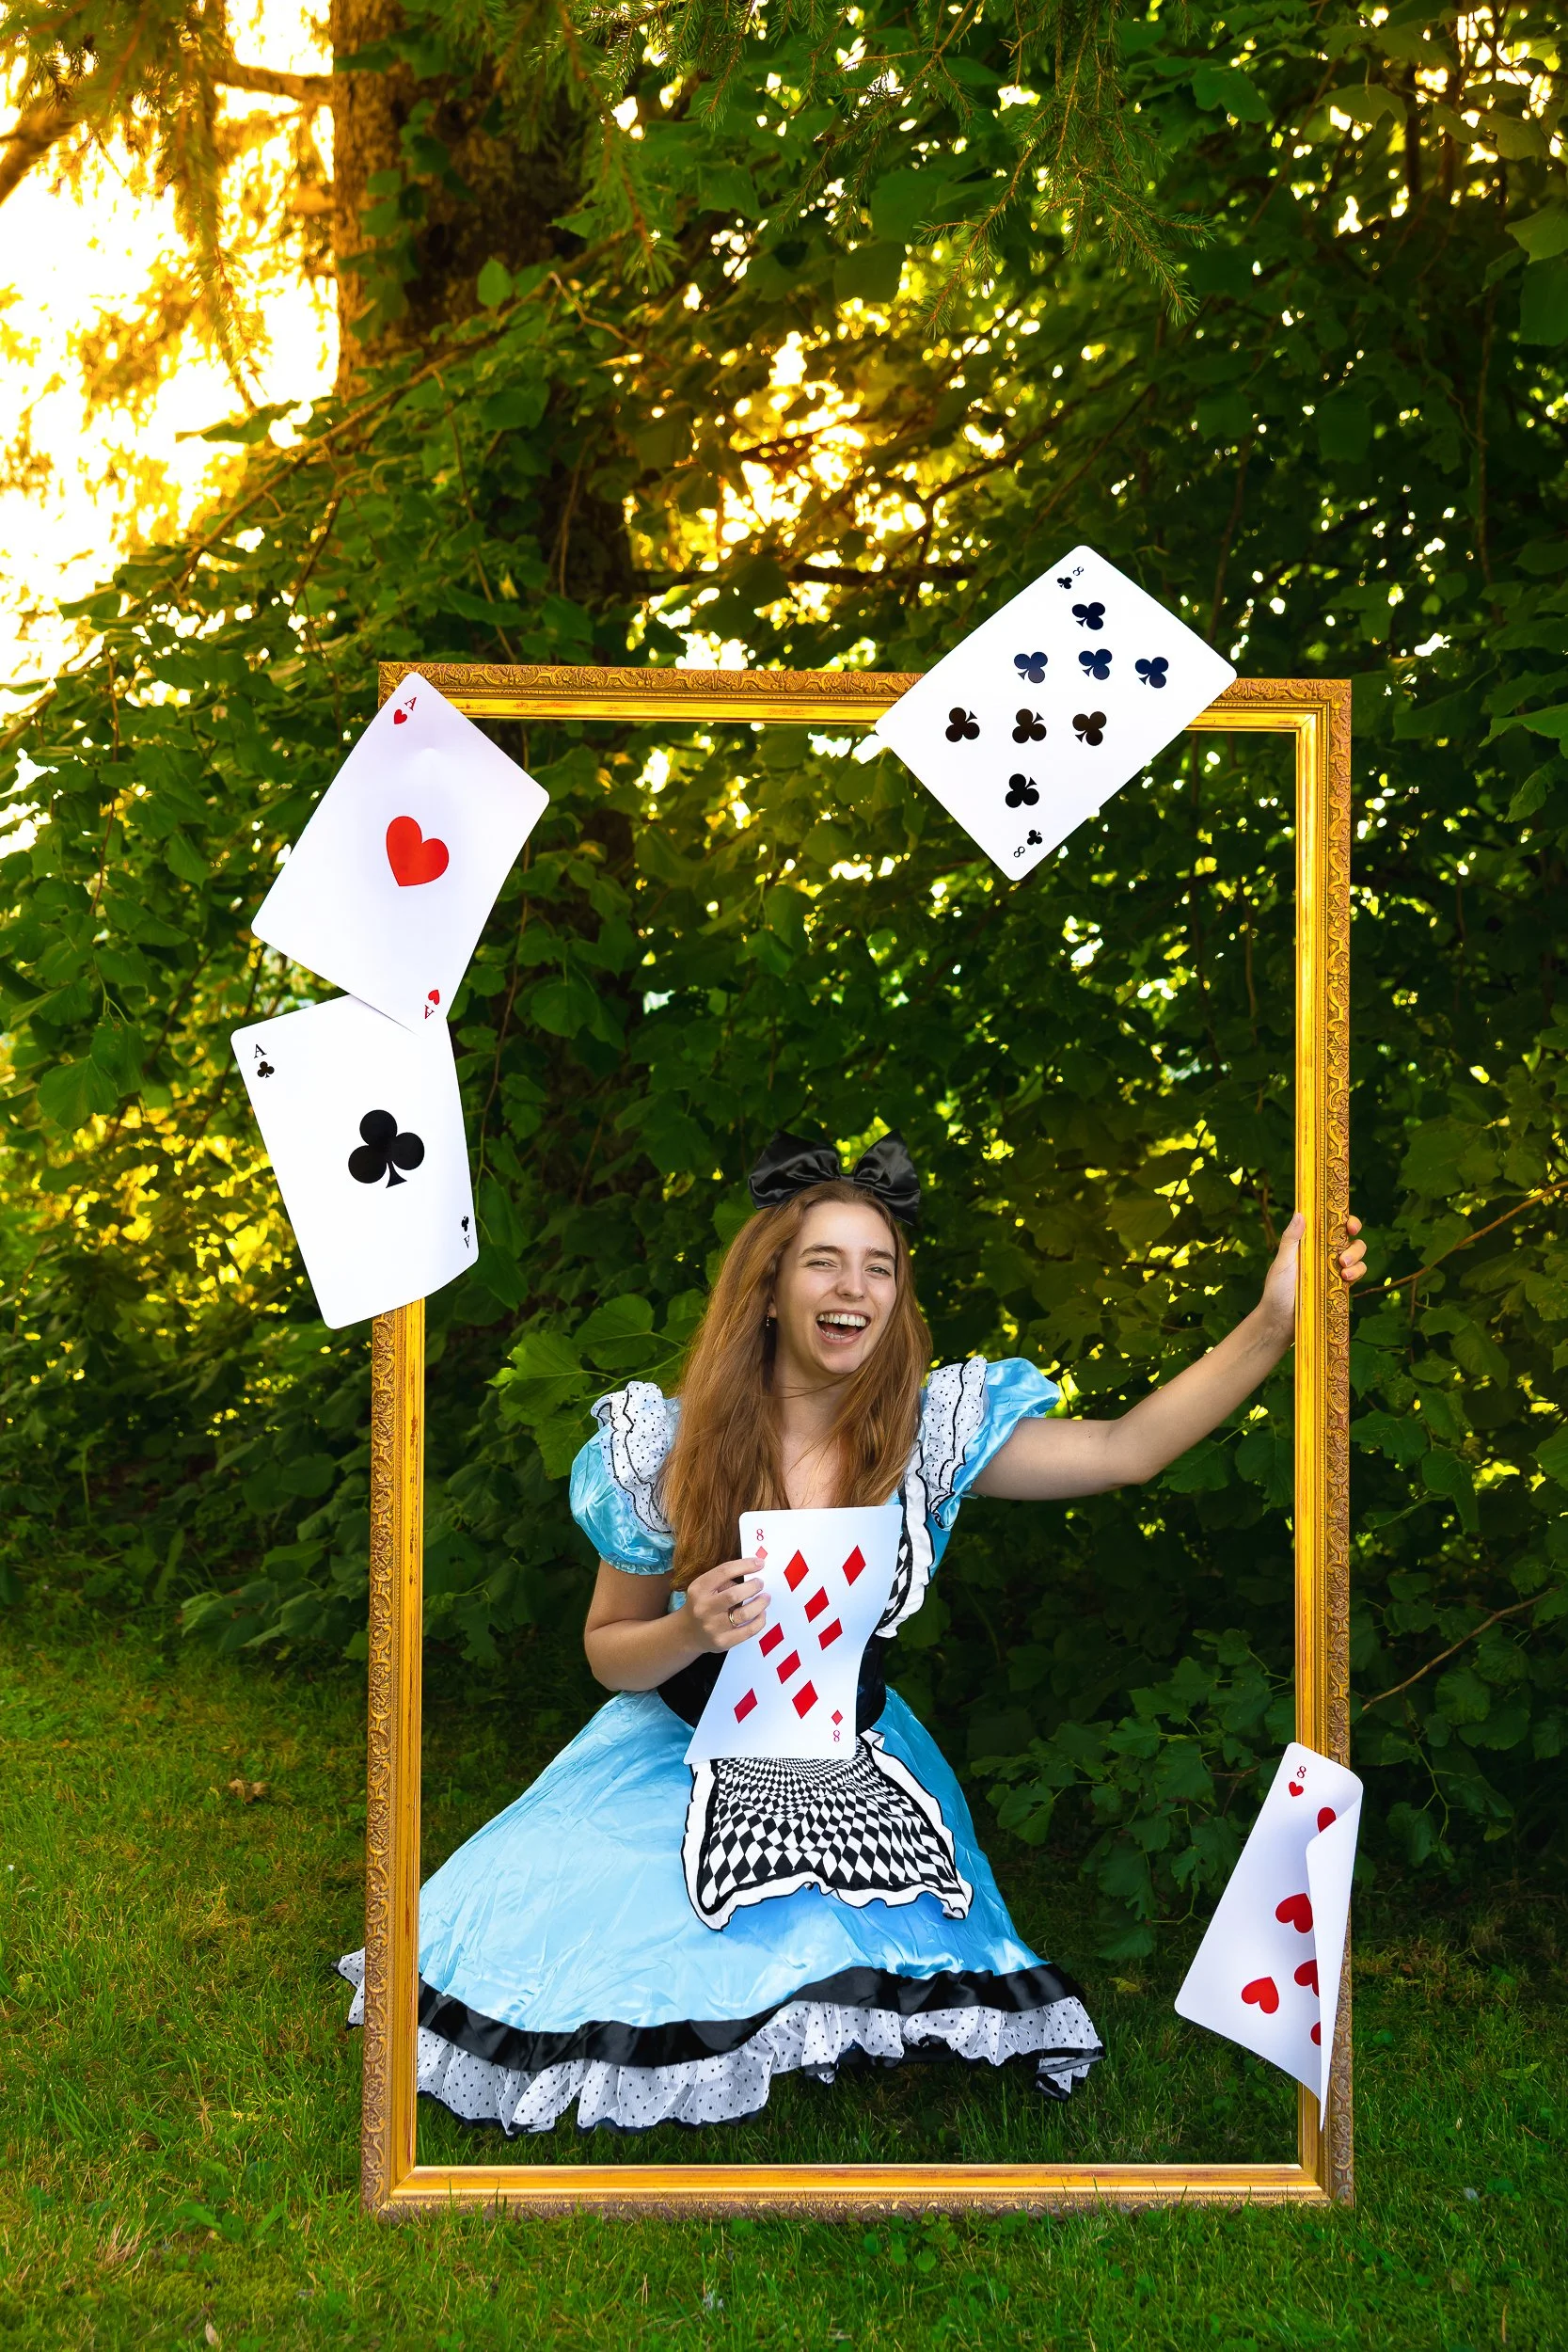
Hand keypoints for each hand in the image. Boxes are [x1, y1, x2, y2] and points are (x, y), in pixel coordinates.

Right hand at [683, 1557, 769, 1653]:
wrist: (687, 1632)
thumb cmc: (702, 1603)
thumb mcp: (705, 1587)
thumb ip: (724, 1580)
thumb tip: (753, 1571)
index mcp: (699, 1589)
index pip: (724, 1572)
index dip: (745, 1565)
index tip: (760, 1563)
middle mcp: (703, 1608)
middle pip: (734, 1595)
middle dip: (753, 1586)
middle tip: (760, 1583)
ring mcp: (712, 1627)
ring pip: (744, 1614)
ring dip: (760, 1603)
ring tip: (765, 1597)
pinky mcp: (722, 1642)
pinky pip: (748, 1631)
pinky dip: (760, 1620)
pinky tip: (762, 1614)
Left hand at [1259, 1211, 1367, 1336]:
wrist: (1281, 1321)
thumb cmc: (1277, 1290)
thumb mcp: (1282, 1263)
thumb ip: (1290, 1239)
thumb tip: (1300, 1213)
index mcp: (1310, 1244)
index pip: (1331, 1226)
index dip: (1344, 1221)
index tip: (1348, 1225)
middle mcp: (1325, 1254)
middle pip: (1350, 1240)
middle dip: (1354, 1241)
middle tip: (1346, 1250)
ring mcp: (1334, 1271)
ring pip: (1357, 1257)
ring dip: (1356, 1257)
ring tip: (1344, 1268)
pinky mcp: (1340, 1287)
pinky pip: (1357, 1275)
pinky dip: (1357, 1273)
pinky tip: (1346, 1278)